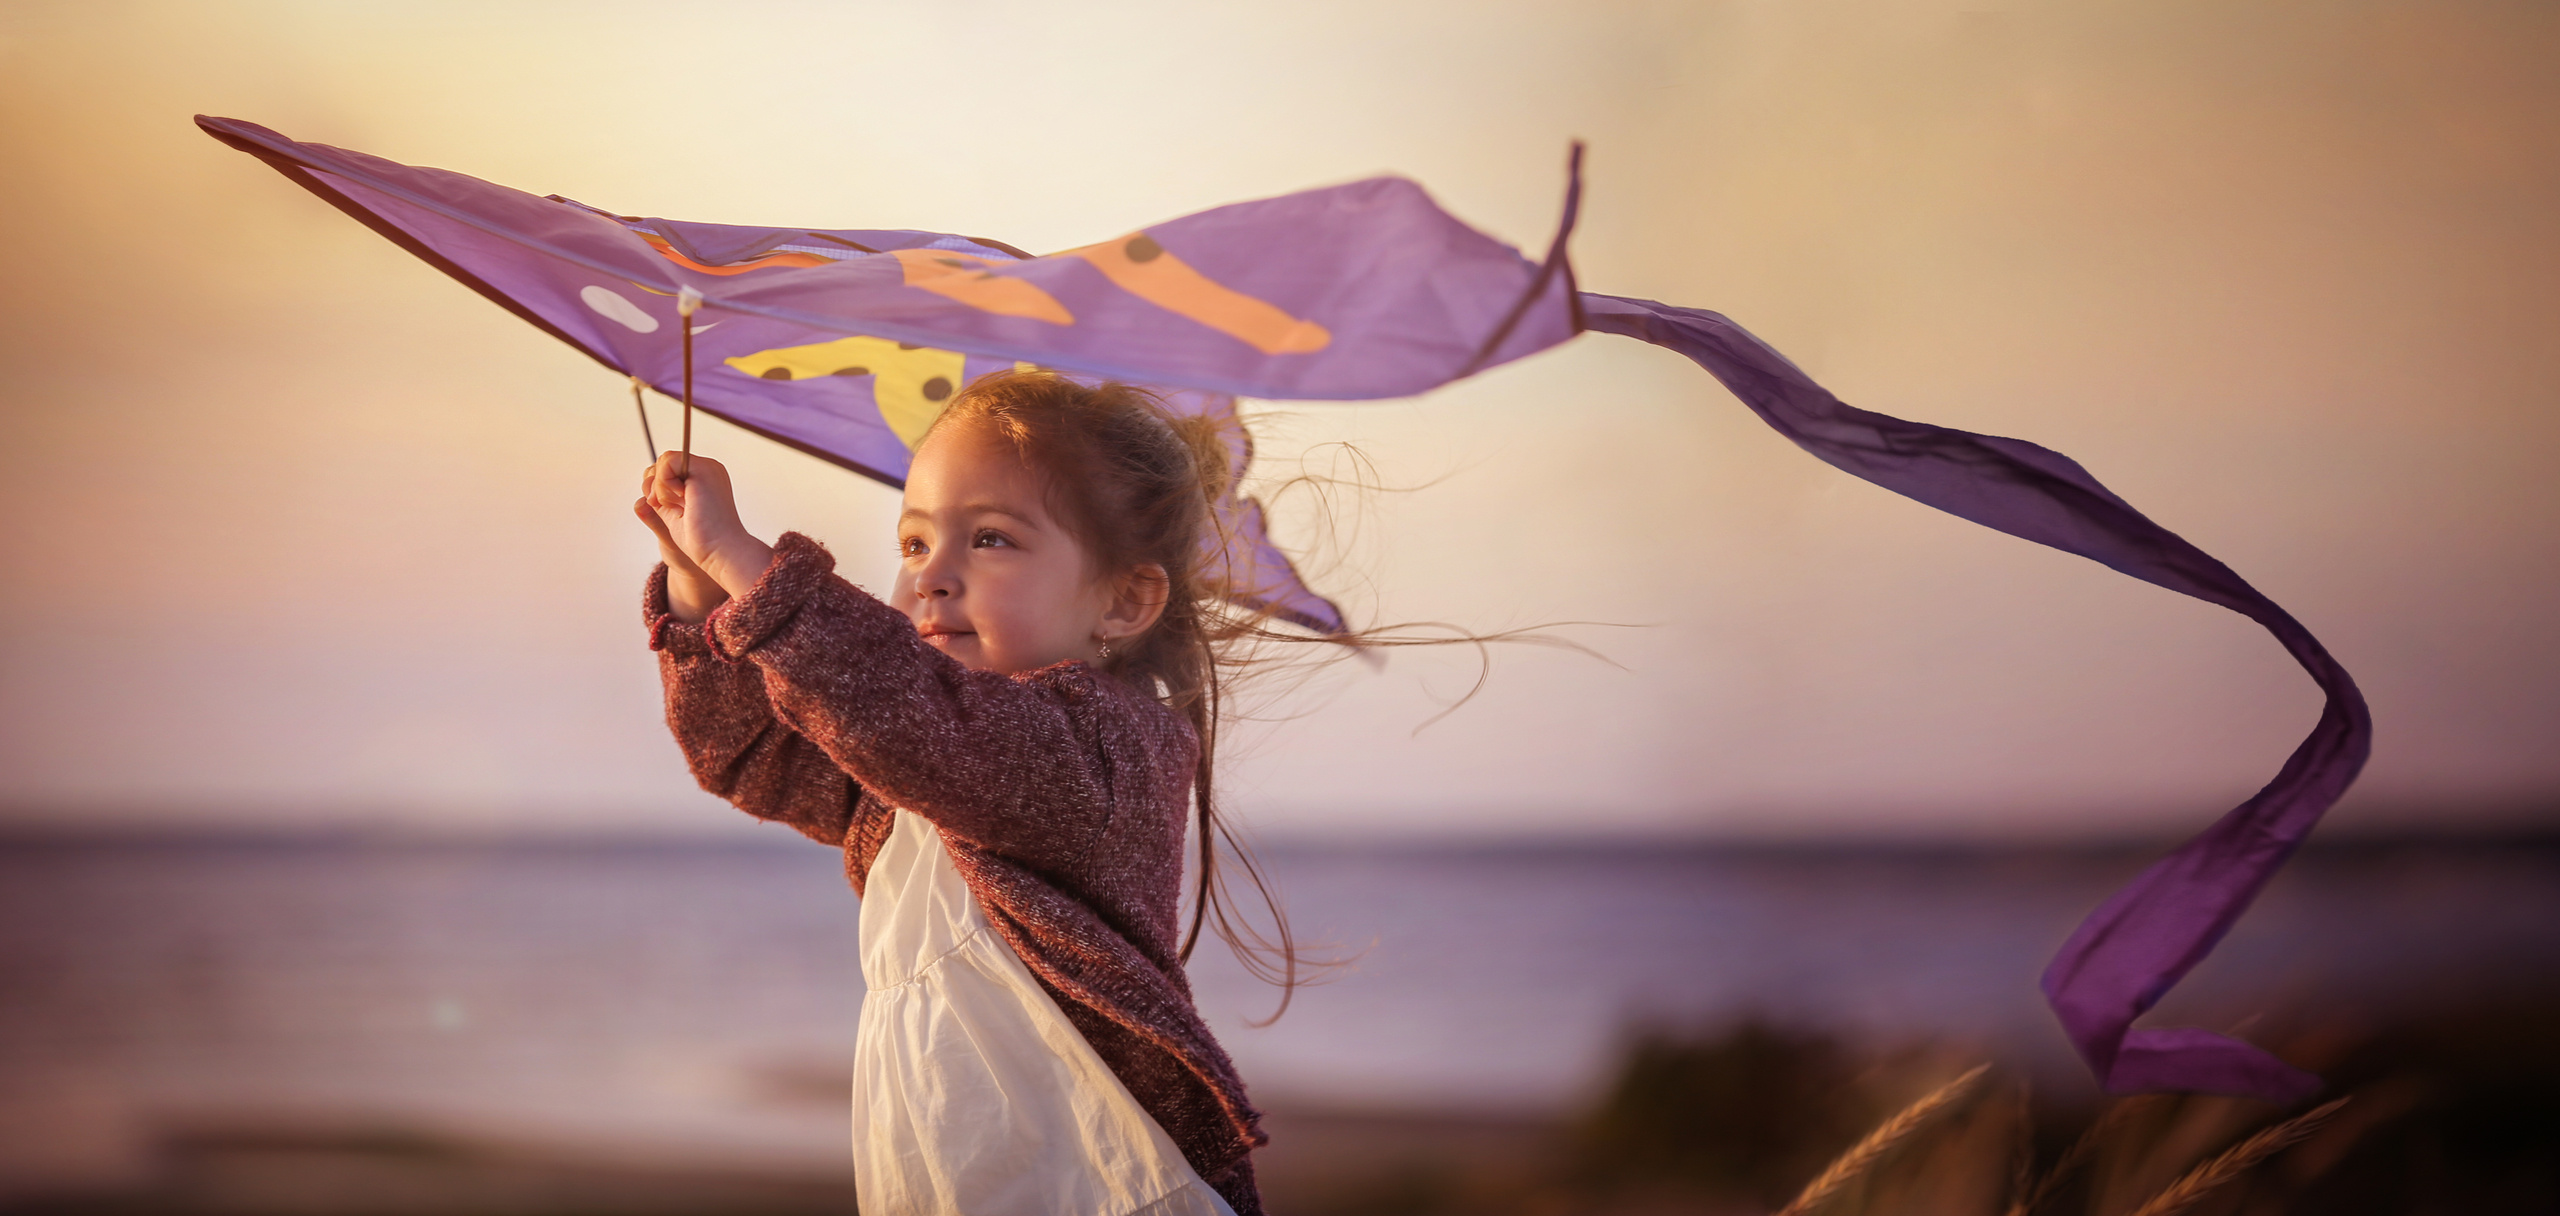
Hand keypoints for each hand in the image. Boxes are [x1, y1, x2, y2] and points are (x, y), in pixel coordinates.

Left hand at [635, 453, 774, 619]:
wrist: (719, 551)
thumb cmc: (700, 540)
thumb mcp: (672, 515)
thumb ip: (659, 499)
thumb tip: (643, 491)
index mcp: (703, 479)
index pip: (666, 470)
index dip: (657, 487)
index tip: (669, 508)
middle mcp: (707, 470)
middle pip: (662, 463)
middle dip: (656, 486)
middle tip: (673, 508)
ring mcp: (706, 468)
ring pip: (664, 460)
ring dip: (661, 487)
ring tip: (680, 506)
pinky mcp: (703, 470)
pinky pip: (668, 460)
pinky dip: (664, 483)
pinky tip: (679, 500)